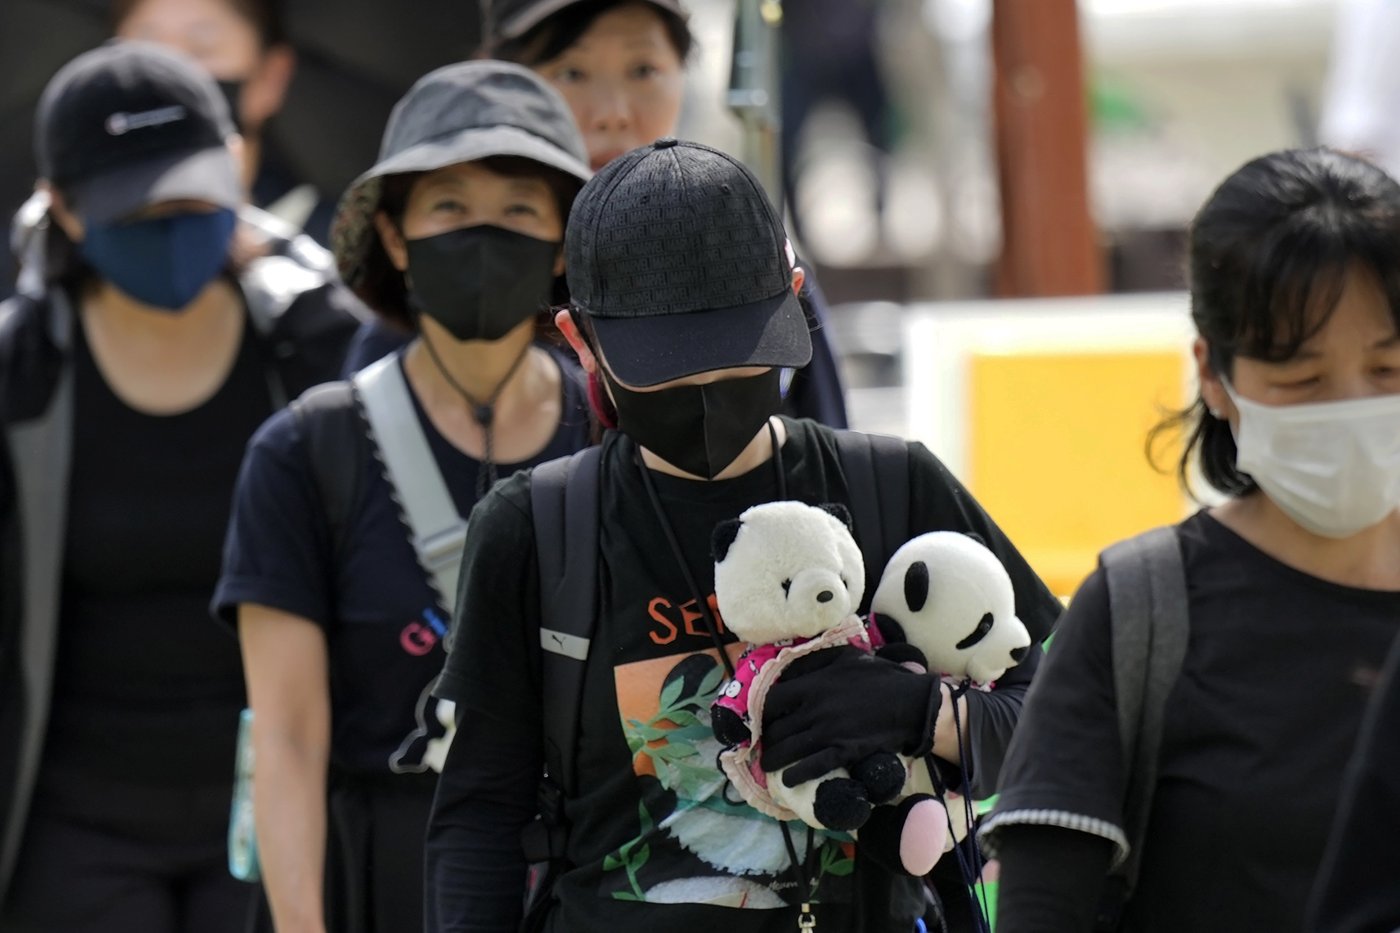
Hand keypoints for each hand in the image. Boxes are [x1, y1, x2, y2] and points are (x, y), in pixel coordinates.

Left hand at [760, 647, 937, 787]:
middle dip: (766, 739)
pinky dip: (796, 775)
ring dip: (773, 760)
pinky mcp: (844, 752)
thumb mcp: (846, 656)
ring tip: (769, 764)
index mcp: (814, 685)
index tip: (762, 717)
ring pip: (789, 750)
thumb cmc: (880, 677)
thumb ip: (816, 660)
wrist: (912, 704)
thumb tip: (790, 669)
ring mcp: (829, 733)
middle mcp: (816, 710)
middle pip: (776, 729)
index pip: (772, 700)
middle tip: (764, 744)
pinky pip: (813, 767)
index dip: (762, 711)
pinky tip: (788, 779)